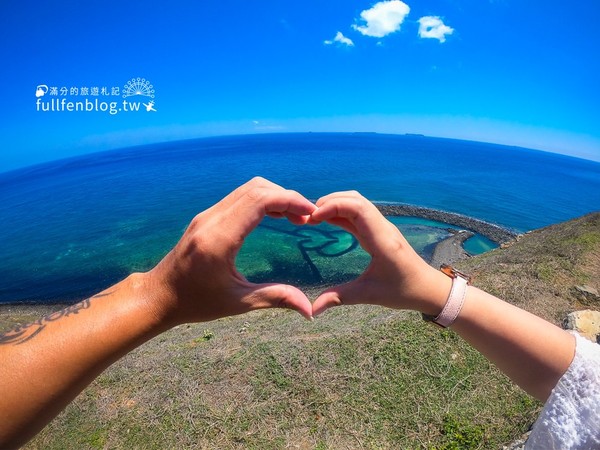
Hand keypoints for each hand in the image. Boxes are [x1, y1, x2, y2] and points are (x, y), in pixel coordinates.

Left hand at [144, 177, 316, 324]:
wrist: (159, 296)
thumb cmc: (196, 302)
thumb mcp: (237, 302)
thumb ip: (275, 298)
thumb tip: (310, 311)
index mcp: (220, 238)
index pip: (259, 200)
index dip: (290, 200)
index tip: (311, 212)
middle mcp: (211, 220)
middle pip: (256, 188)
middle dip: (286, 196)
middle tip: (306, 216)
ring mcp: (207, 216)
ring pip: (247, 189)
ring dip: (274, 196)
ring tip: (295, 216)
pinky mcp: (206, 217)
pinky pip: (238, 197)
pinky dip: (261, 200)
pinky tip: (275, 216)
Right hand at [308, 191, 451, 316]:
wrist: (428, 288)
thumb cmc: (403, 291)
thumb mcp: (369, 295)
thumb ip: (339, 298)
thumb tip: (313, 310)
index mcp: (381, 239)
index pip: (357, 208)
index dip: (333, 206)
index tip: (313, 218)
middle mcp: (382, 228)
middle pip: (355, 199)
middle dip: (330, 202)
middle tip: (308, 216)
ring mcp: (381, 227)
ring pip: (357, 203)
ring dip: (336, 204)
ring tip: (314, 216)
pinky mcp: (379, 231)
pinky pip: (359, 214)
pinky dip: (341, 212)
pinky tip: (327, 220)